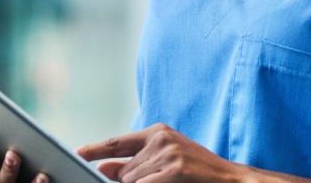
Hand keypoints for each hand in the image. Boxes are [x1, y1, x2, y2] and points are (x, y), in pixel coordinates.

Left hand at [77, 123, 310, 182]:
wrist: (233, 180)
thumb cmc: (199, 174)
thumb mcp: (166, 162)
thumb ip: (135, 164)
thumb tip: (103, 169)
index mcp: (157, 132)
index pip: (117, 141)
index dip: (95, 149)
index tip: (76, 154)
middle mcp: (160, 138)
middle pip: (123, 170)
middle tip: (162, 181)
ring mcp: (168, 153)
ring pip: (131, 180)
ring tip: (172, 182)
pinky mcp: (175, 169)